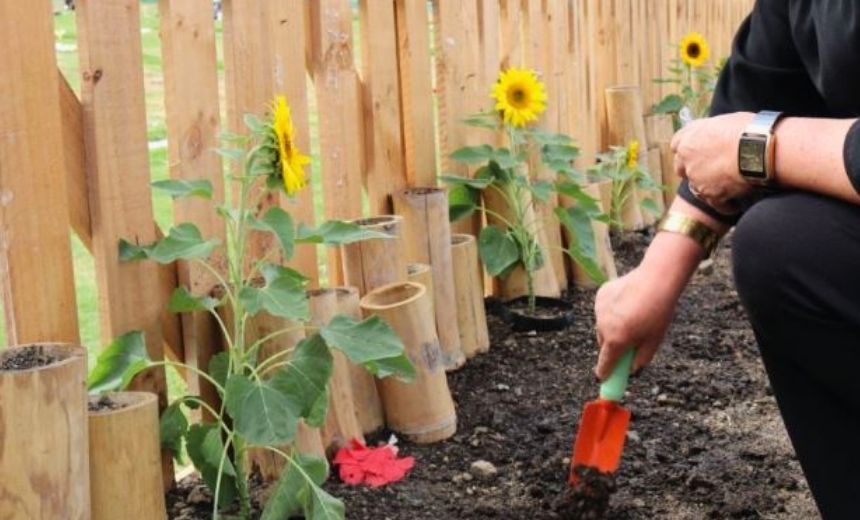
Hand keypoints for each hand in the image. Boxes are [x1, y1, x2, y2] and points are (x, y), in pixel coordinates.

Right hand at [593, 264, 679, 379]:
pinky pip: (603, 310)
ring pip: (602, 326)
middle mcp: (603, 326)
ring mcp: (599, 310)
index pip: (605, 364)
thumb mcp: (654, 341)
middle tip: (627, 342)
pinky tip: (626, 304)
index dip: (605, 373)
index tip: (603, 379)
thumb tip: (632, 369)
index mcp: (616, 341)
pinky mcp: (600, 296)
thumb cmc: (658, 312)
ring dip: (611, 328)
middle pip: (604, 344)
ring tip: (631, 317)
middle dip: (613, 346)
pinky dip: (610, 312)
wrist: (656, 280)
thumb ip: (641, 360)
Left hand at [671, 112, 755, 213]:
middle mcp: (687, 160)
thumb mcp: (722, 120)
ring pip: (696, 188)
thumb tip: (713, 133)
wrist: (759, 148)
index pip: (677, 145)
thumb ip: (709, 130)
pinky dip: (724, 206)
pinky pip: (715, 205)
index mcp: (688, 140)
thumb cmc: (746, 129)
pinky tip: (733, 205)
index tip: (695, 151)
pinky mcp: (711, 195)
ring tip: (724, 188)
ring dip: (707, 188)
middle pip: (681, 168)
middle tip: (708, 170)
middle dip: (692, 169)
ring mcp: (697, 179)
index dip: (688, 148)